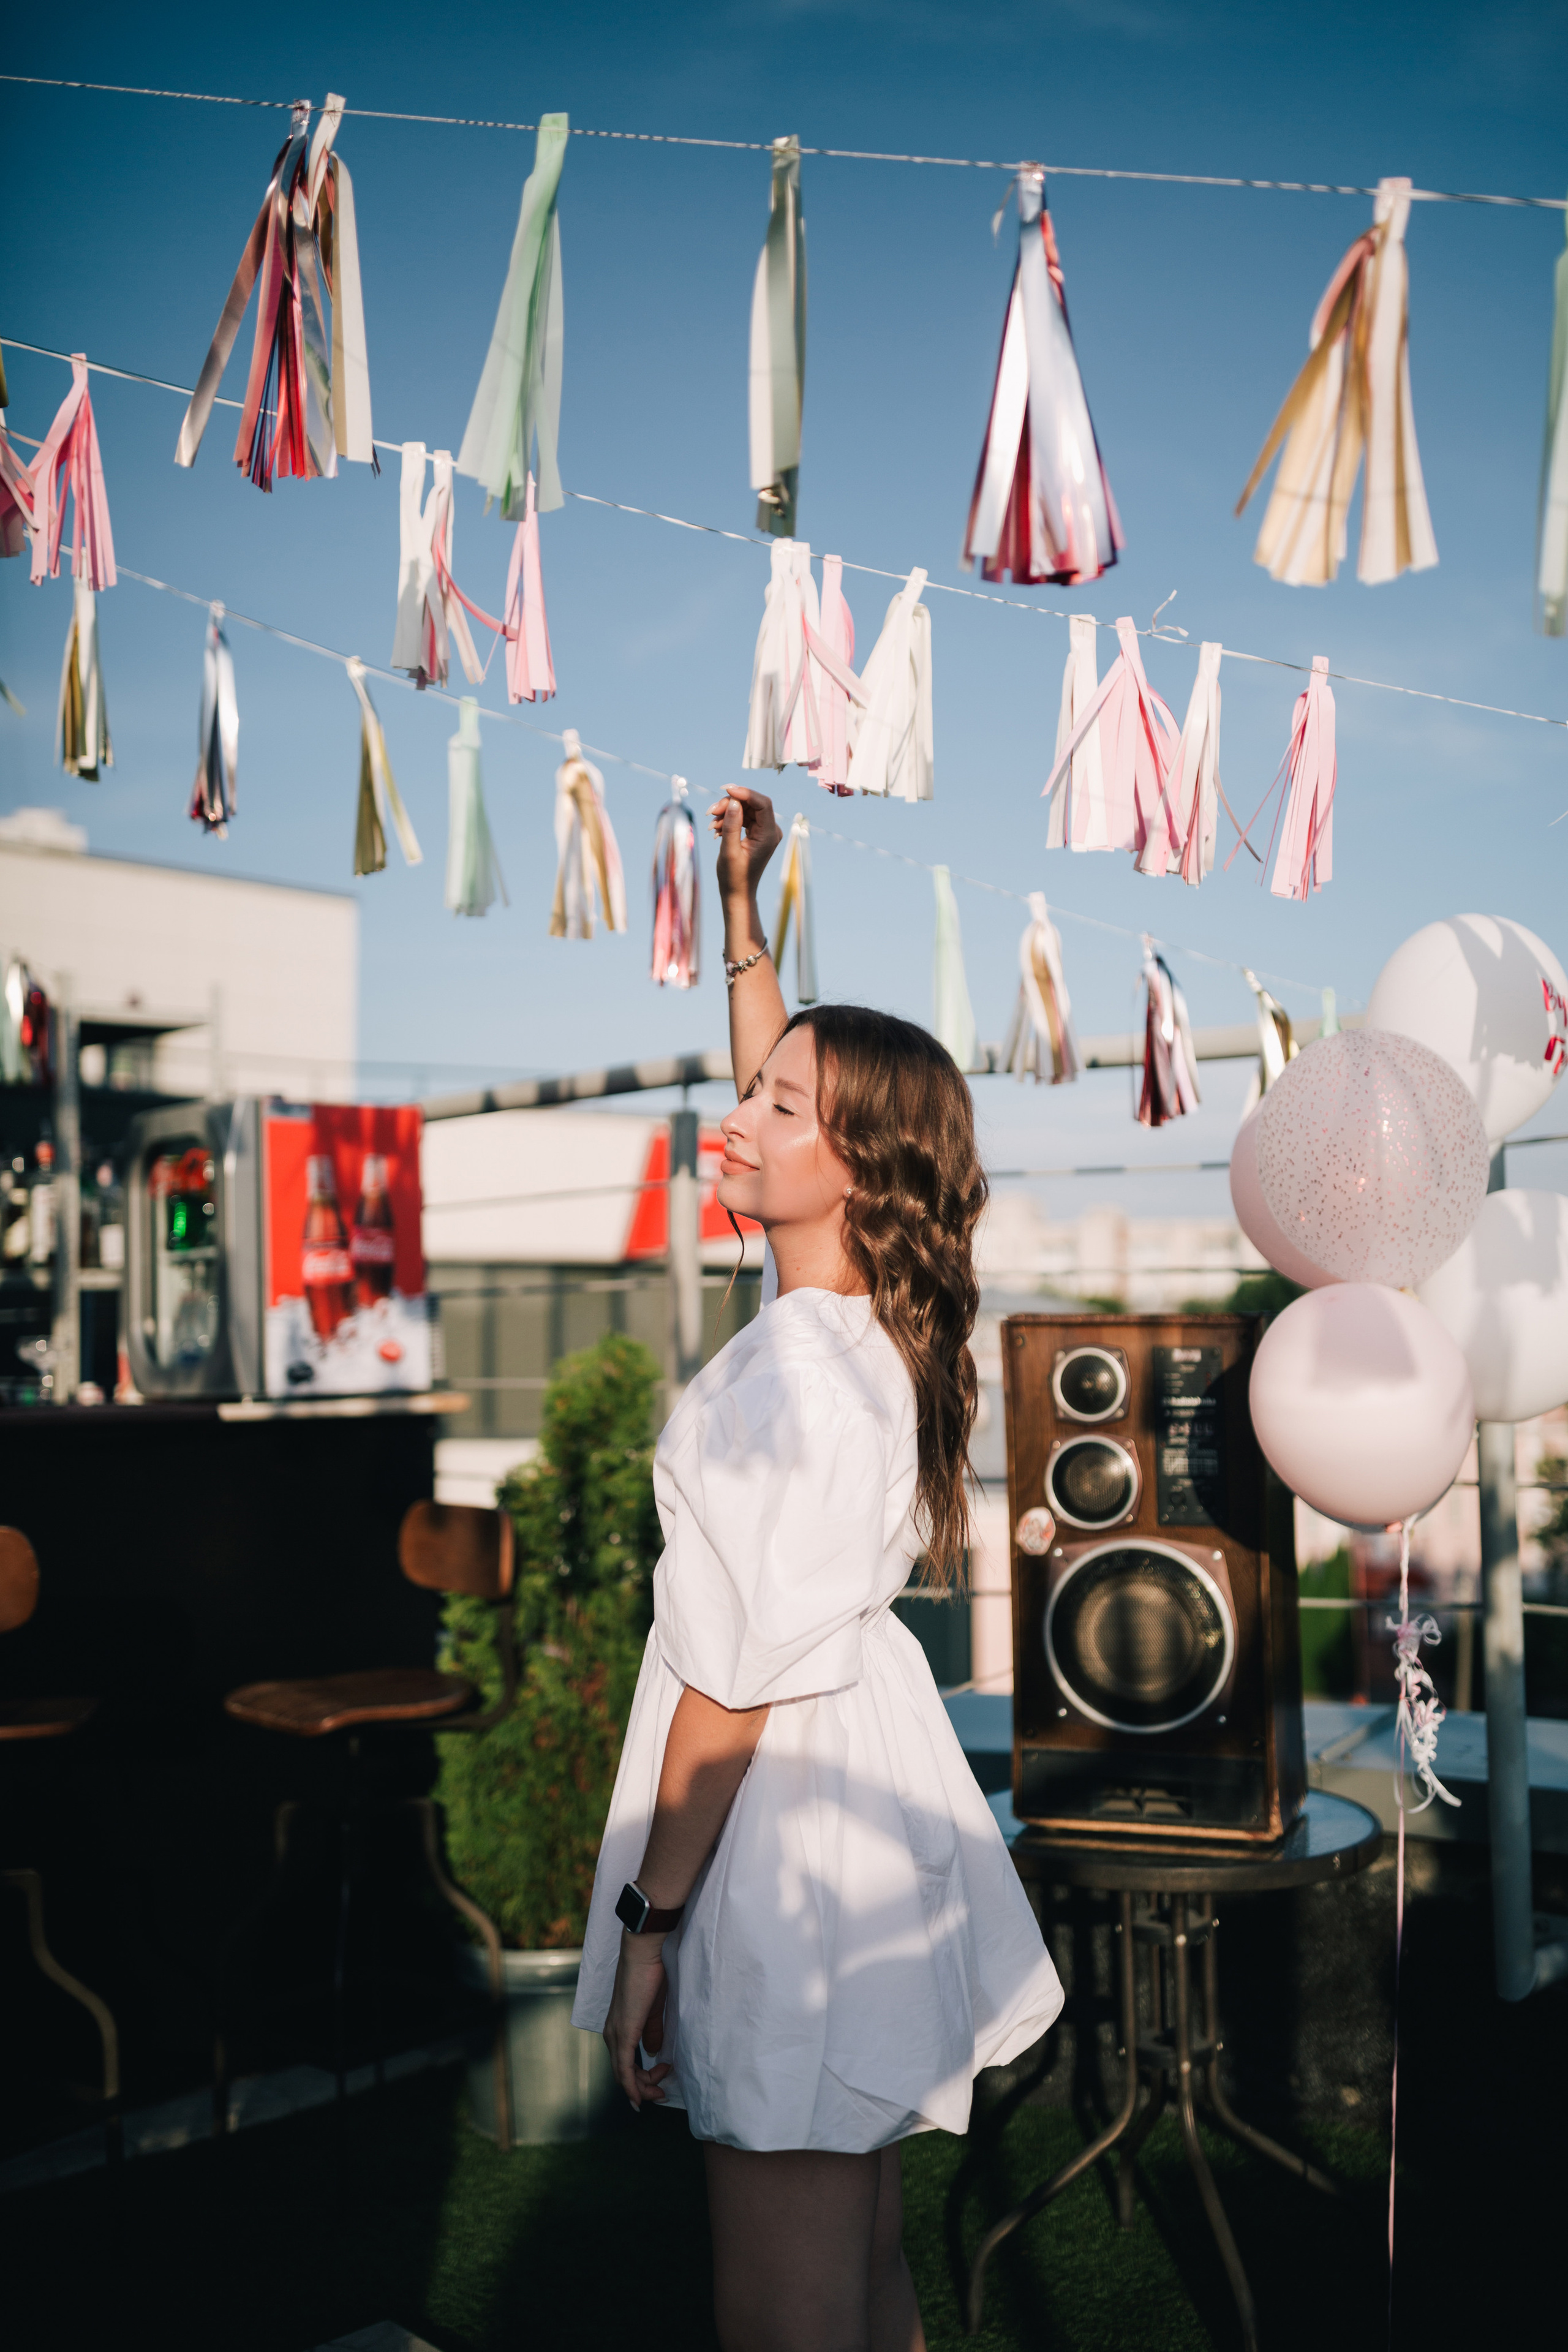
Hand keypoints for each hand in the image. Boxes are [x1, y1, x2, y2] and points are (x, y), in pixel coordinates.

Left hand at [603, 1932, 674, 2109]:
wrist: (644, 1953)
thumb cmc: (650, 1975)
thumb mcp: (654, 2009)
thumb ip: (652, 2031)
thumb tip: (653, 2052)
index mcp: (618, 2028)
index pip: (625, 2065)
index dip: (642, 2078)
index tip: (664, 2075)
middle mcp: (612, 2034)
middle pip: (623, 2075)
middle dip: (644, 2088)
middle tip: (663, 2090)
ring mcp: (615, 2034)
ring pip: (623, 2075)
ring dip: (643, 2086)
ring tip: (663, 2080)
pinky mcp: (623, 2033)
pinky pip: (625, 2069)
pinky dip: (632, 2086)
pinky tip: (640, 2096)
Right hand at [711, 784, 781, 914]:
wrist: (737, 893)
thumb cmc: (734, 877)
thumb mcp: (729, 851)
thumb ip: (732, 825)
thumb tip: (734, 802)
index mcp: (769, 836)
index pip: (763, 804)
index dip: (745, 793)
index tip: (726, 789)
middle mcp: (770, 831)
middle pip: (752, 804)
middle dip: (730, 804)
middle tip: (711, 811)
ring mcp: (764, 831)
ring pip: (745, 809)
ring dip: (726, 812)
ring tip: (711, 824)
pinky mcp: (756, 833)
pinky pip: (743, 817)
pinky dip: (728, 819)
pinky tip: (716, 829)